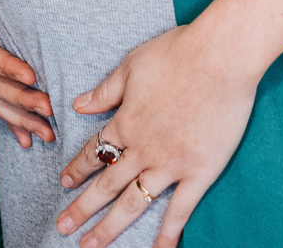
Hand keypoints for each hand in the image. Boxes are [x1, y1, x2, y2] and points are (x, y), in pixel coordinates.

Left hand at [55, 23, 256, 247]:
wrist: (221, 56)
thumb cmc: (178, 52)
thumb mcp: (133, 64)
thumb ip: (106, 90)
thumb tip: (78, 104)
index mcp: (126, 122)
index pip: (94, 152)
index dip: (77, 168)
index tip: (63, 183)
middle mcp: (142, 149)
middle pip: (106, 185)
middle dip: (81, 208)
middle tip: (61, 227)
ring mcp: (170, 164)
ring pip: (133, 203)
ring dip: (110, 227)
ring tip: (90, 246)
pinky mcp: (199, 171)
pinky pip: (180, 210)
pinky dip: (167, 234)